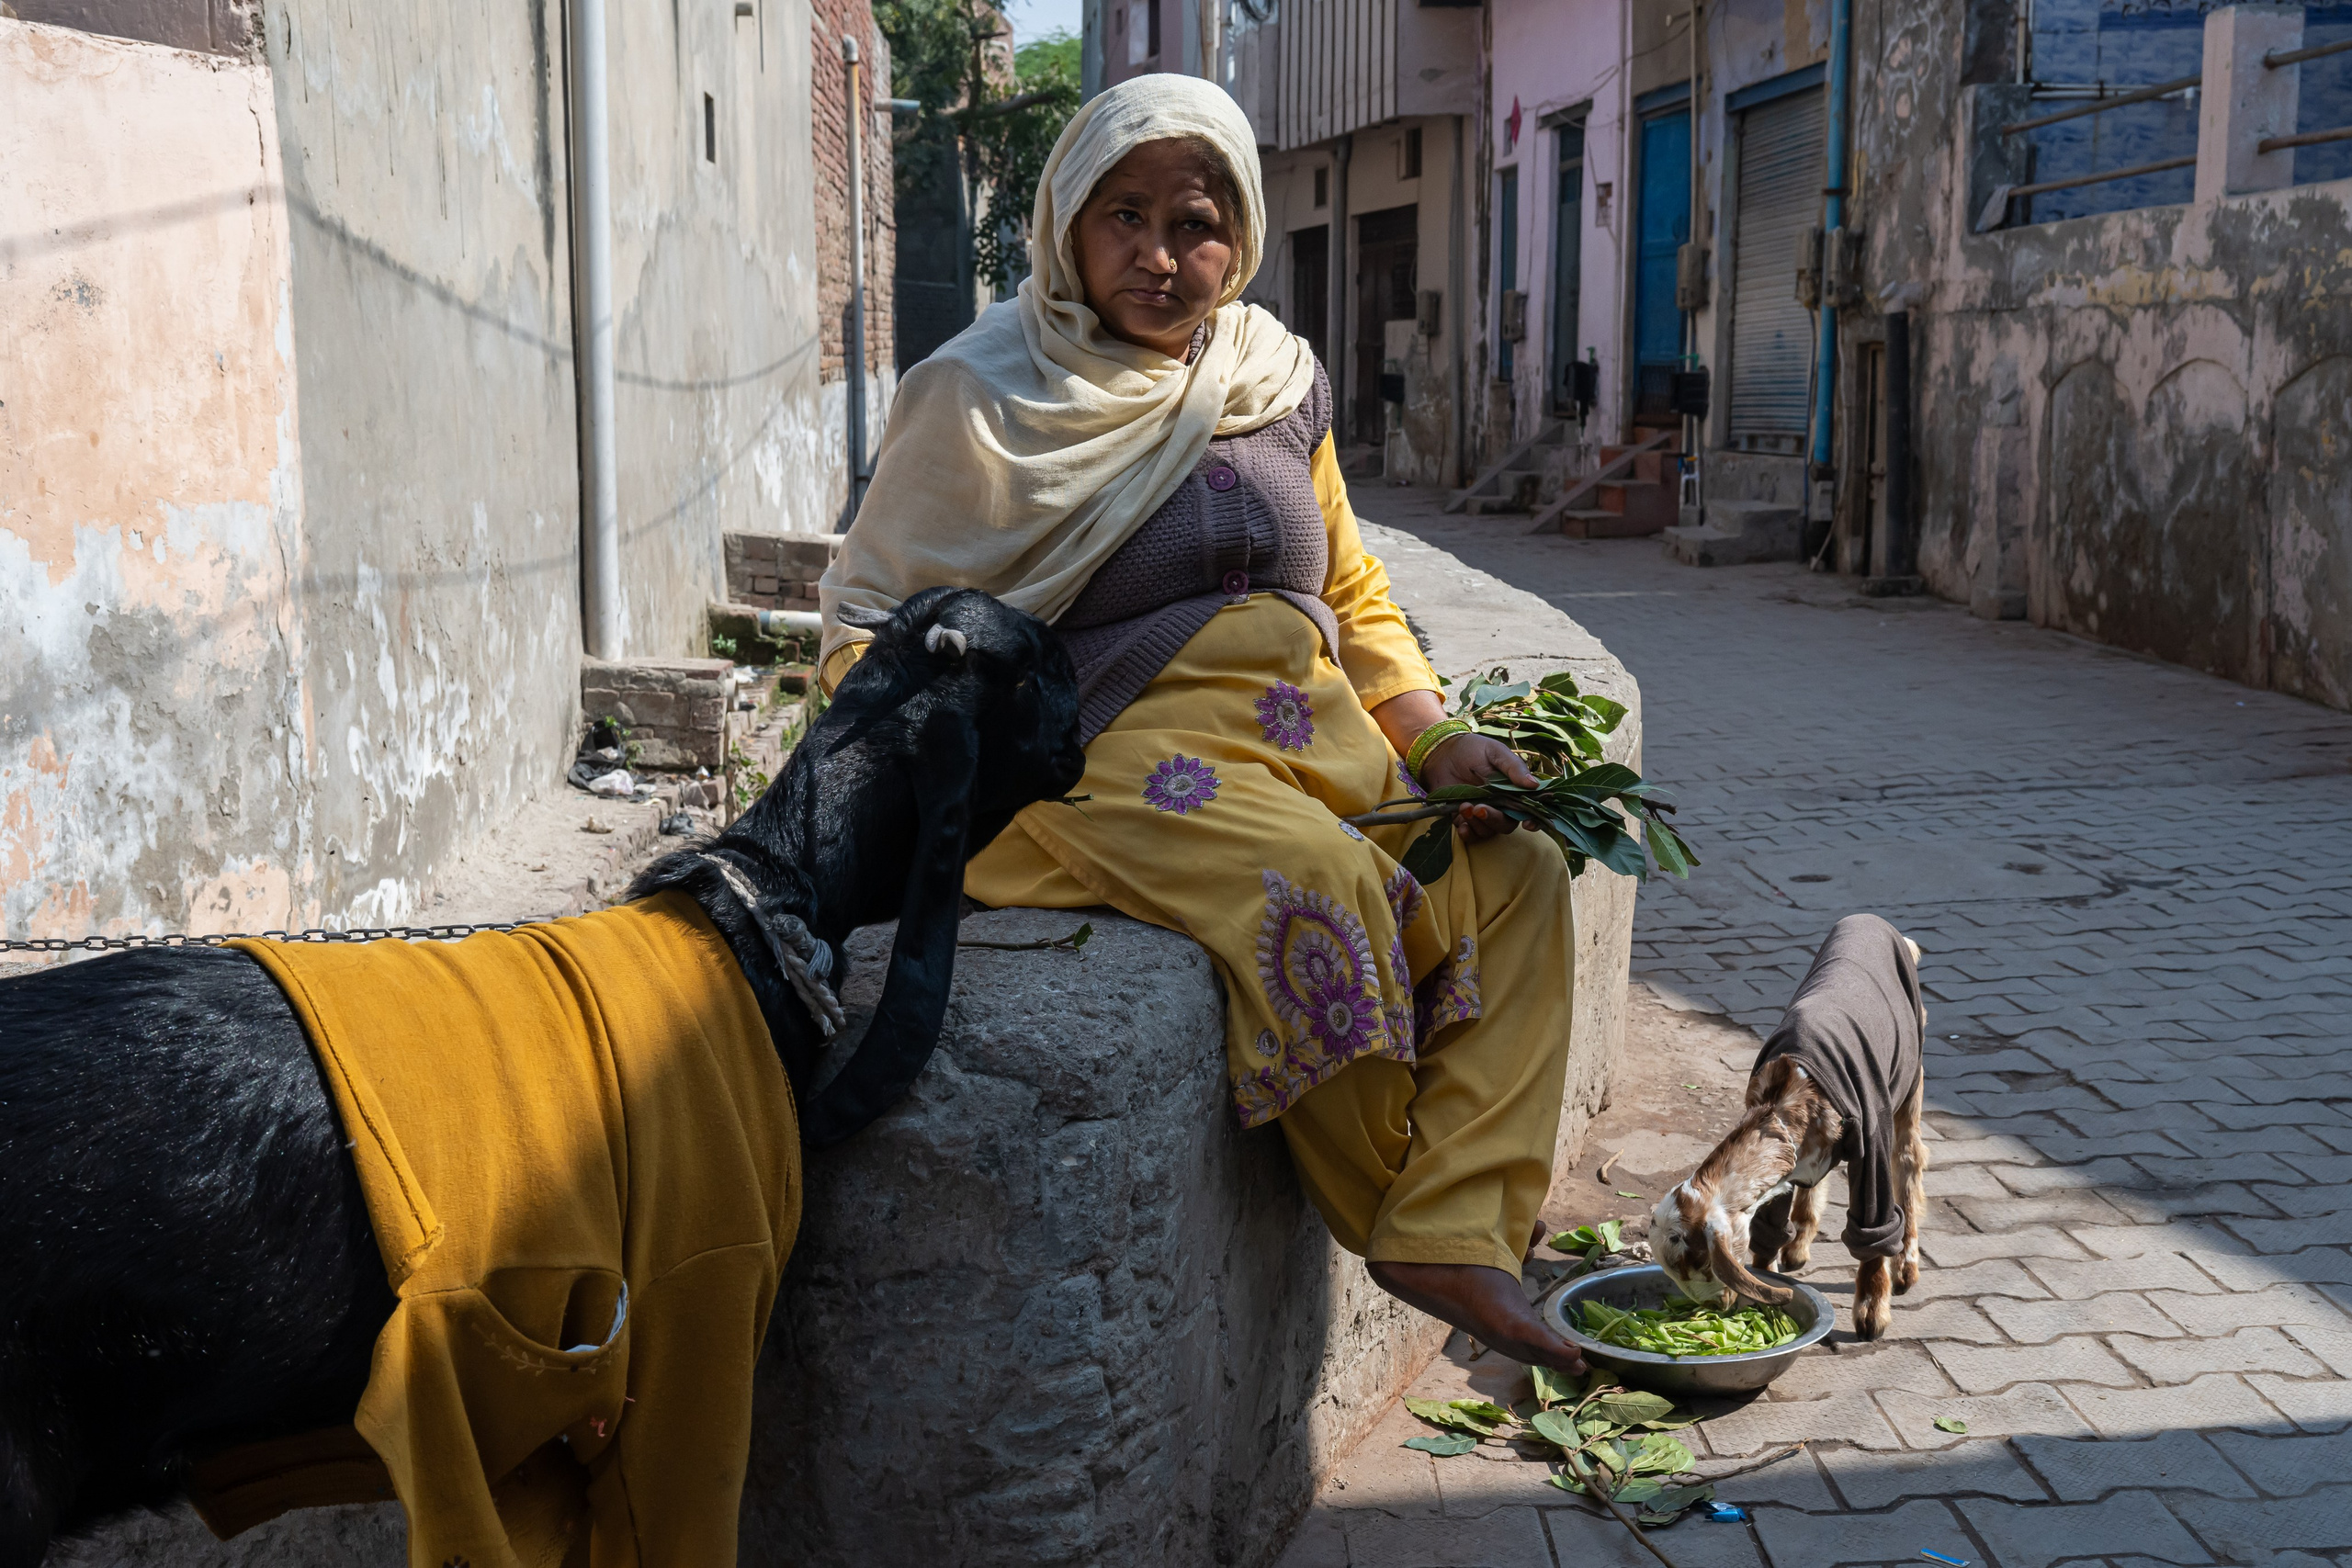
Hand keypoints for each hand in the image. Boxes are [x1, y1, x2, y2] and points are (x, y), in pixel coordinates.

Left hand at [1421, 732, 1538, 840]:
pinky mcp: (1463, 819)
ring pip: (1488, 831)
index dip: (1533, 821)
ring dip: (1477, 824)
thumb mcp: (1495, 752)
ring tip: (1463, 806)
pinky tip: (1461, 826)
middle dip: (1495, 820)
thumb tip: (1534, 785)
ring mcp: (1482, 813)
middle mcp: (1500, 805)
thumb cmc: (1472, 749)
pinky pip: (1470, 835)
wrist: (1441, 752)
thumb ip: (1514, 767)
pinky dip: (1467, 834)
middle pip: (1507, 824)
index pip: (1529, 810)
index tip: (1527, 824)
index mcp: (1513, 790)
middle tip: (1480, 808)